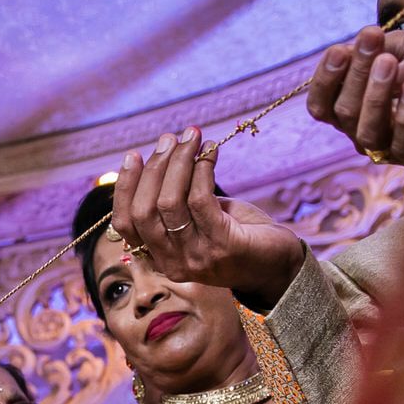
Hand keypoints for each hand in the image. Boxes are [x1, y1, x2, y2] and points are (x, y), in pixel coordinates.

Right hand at [112, 128, 307, 306]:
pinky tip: (211, 151)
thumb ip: (176, 202)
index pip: (126, 225)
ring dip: (179, 161)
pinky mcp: (223, 245)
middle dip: (153, 168)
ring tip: (192, 137)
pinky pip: (201, 199)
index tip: (133, 155)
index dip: (124, 188)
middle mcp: (173, 262)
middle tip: (169, 139)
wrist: (278, 266)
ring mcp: (197, 257)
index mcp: (160, 258)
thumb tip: (159, 159)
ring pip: (170, 203)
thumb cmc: (237, 236)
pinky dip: (203, 168)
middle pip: (144, 212)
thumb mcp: (198, 222)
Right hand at [306, 26, 403, 167]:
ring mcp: (392, 148)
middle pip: (343, 113)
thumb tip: (347, 48)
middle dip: (355, 74)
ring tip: (390, 63)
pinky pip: (403, 142)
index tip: (340, 50)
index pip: (322, 106)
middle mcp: (366, 132)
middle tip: (372, 40)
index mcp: (354, 108)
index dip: (325, 80)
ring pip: (367, 131)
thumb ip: (375, 49)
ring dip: (375, 94)